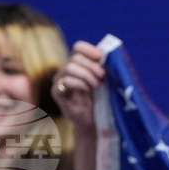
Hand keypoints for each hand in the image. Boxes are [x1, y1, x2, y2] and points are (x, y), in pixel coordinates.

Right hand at [52, 41, 105, 169]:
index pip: (79, 47)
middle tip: (103, 77)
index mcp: (80, 64)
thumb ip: (108, 67)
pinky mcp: (57, 93)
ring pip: (69, 67)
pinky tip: (88, 90)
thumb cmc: (104, 101)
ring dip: (86, 75)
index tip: (101, 58)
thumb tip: (111, 54)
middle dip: (92, 66)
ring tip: (97, 86)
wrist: (96, 122)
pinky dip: (79, 83)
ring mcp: (60, 80)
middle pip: (75, 57)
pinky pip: (64, 81)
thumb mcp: (108, 81)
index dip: (90, 50)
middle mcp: (67, 70)